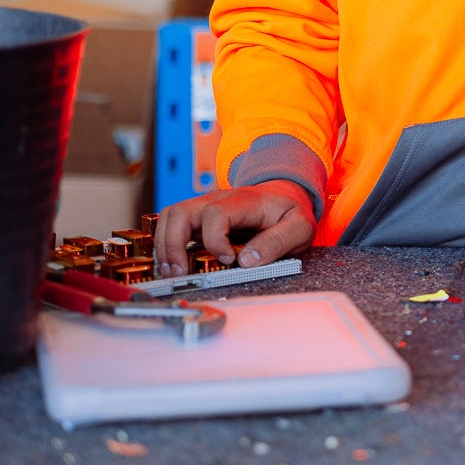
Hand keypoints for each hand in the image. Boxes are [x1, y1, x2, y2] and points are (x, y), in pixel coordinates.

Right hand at [152, 180, 315, 275]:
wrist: (287, 192)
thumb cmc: (290, 210)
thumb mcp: (299, 227)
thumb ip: (276, 243)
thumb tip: (247, 262)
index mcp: (245, 201)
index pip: (215, 214)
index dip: (215, 240)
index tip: (228, 260)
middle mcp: (219, 199)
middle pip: (181, 211)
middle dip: (173, 244)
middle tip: (180, 272)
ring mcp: (206, 206)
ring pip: (170, 216)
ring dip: (165, 244)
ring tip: (173, 271)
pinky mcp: (200, 217)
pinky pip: (173, 224)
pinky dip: (166, 243)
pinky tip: (174, 264)